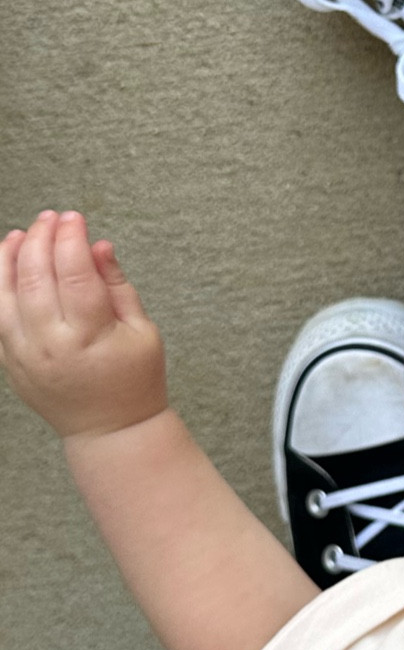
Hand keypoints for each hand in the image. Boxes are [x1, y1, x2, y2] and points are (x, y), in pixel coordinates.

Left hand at [0, 211, 167, 439]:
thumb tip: (98, 246)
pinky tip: (7, 265)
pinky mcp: (11, 363)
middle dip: (40, 240)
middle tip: (50, 218)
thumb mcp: (143, 330)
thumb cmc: (134, 379)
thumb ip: (118, 286)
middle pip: (36, 278)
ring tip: (20, 234)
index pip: (75, 274)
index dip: (71, 239)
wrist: (110, 431)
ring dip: (10, 259)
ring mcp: (25, 355)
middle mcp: (52, 345)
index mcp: (92, 336)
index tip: (75, 218)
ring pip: (6, 296)